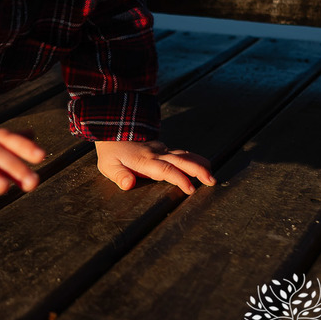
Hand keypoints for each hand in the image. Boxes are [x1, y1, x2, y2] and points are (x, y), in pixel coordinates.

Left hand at [95, 140, 215, 194]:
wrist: (112, 130)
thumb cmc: (111, 152)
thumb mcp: (108, 165)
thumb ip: (119, 175)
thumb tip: (128, 185)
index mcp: (144, 160)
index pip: (165, 170)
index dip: (179, 179)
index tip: (191, 189)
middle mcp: (156, 153)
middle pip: (181, 160)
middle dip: (198, 170)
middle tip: (212, 181)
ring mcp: (161, 149)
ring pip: (184, 155)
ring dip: (199, 164)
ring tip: (212, 174)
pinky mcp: (163, 148)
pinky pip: (181, 153)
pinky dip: (194, 159)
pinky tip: (204, 165)